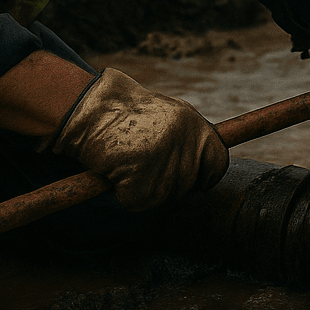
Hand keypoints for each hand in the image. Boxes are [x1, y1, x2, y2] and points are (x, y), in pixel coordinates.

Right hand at [46, 68, 228, 210]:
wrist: (91, 108)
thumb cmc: (125, 110)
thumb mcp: (169, 115)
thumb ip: (190, 138)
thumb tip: (203, 165)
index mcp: (196, 127)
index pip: (218, 163)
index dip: (204, 175)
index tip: (193, 179)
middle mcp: (186, 146)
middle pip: (190, 186)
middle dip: (171, 185)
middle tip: (147, 169)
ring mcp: (166, 167)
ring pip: (164, 197)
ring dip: (145, 187)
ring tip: (128, 162)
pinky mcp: (143, 185)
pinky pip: (138, 201)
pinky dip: (124, 193)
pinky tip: (116, 171)